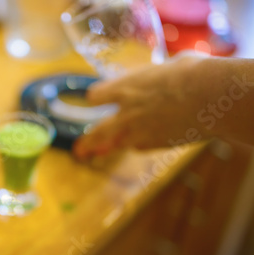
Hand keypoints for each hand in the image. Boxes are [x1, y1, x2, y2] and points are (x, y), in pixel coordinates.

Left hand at [73, 55, 211, 160]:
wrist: (210, 96)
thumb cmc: (192, 72)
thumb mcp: (168, 66)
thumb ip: (156, 76)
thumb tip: (162, 73)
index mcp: (124, 88)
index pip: (96, 97)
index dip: (96, 98)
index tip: (96, 99)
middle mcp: (125, 112)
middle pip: (98, 131)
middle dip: (87, 142)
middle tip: (78, 150)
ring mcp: (138, 131)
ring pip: (114, 145)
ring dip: (104, 149)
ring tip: (95, 154)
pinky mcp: (154, 144)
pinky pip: (140, 147)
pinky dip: (139, 145)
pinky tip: (139, 144)